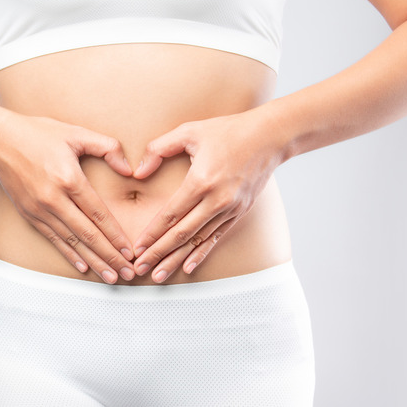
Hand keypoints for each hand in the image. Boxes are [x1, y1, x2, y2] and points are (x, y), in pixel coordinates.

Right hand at [0, 112, 136, 283]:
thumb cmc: (39, 133)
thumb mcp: (76, 133)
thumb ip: (107, 147)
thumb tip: (129, 170)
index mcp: (69, 178)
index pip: (98, 214)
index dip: (115, 236)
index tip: (130, 252)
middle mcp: (54, 199)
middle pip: (87, 234)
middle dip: (110, 257)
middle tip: (128, 273)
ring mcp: (40, 209)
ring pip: (72, 242)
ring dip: (93, 262)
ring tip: (111, 277)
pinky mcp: (29, 214)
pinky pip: (53, 239)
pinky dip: (70, 254)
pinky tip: (84, 267)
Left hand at [131, 111, 287, 282]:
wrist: (270, 136)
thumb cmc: (227, 130)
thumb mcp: (189, 131)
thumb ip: (159, 148)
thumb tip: (138, 172)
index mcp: (202, 180)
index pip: (170, 214)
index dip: (152, 234)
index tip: (136, 248)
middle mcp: (217, 200)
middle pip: (182, 234)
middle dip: (158, 254)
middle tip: (139, 268)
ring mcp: (231, 209)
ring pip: (198, 241)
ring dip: (176, 259)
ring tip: (157, 275)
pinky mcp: (240, 212)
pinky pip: (216, 238)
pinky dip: (201, 253)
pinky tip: (188, 267)